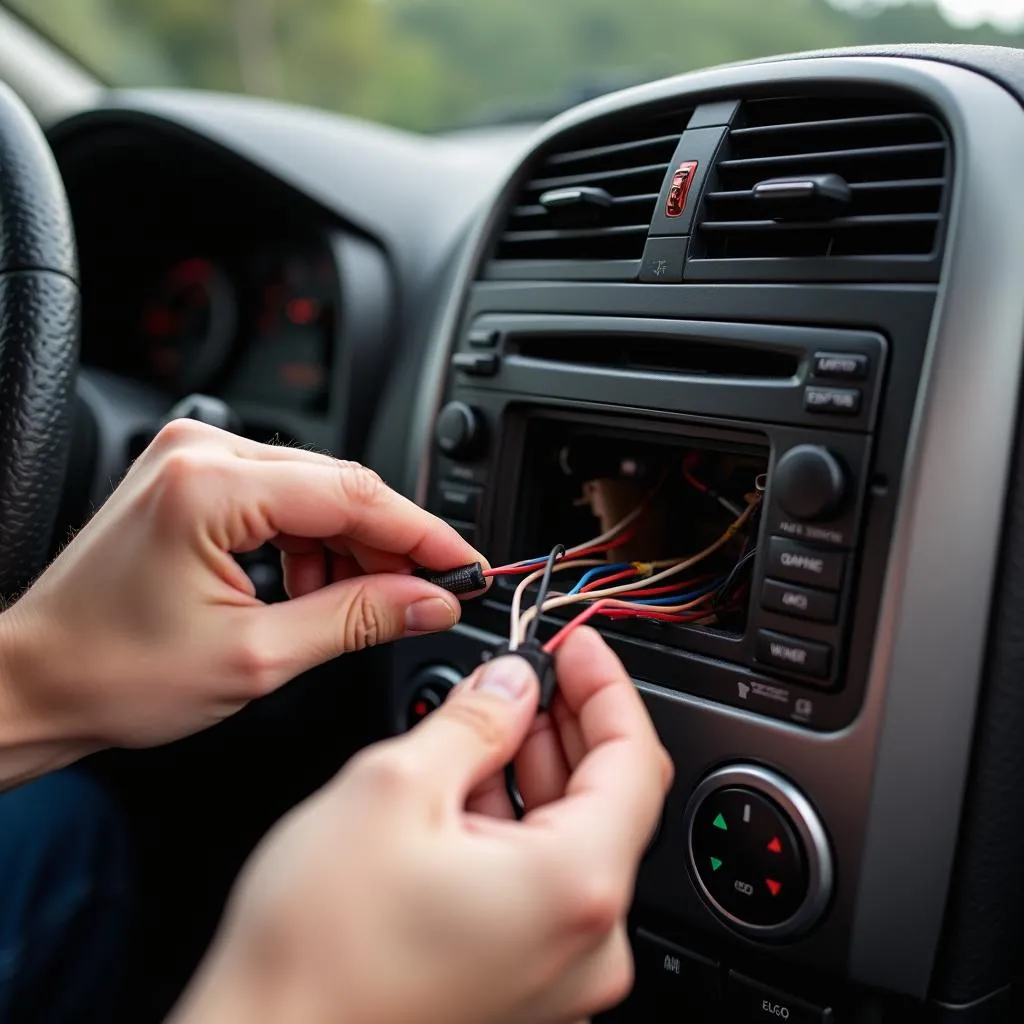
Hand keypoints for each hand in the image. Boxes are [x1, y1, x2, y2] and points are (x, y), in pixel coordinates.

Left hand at [0, 420, 480, 784]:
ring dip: (352, 547)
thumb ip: (356, 619)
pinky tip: (317, 588)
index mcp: (210, 486)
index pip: (354, 493)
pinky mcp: (195, 478)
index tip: (464, 566)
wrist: (37, 679)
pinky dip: (313, 542)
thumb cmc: (112, 674)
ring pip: (317, 492)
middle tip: (428, 595)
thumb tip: (428, 600)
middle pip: (340, 486)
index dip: (422, 533)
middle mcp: (201, 453)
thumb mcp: (256, 657)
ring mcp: (195, 459)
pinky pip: (283, 498)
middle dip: (392, 544)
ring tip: (360, 607)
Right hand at [169, 627, 672, 1023]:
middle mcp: (586, 943)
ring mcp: (558, 975)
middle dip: (566, 722)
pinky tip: (470, 788)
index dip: (605, 686)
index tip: (577, 646)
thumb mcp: (393, 789)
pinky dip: (517, 824)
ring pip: (572, 838)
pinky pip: (543, 882)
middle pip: (608, 797)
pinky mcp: (523, 987)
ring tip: (486, 722)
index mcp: (573, 886)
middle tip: (524, 673)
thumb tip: (512, 683)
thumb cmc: (315, 951)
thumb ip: (473, 720)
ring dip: (535, 769)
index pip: (634, 757)